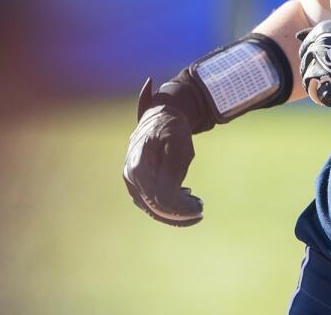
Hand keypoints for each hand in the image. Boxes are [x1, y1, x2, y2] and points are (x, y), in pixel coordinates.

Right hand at [122, 79, 203, 226]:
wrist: (159, 116)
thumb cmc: (172, 130)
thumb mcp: (179, 148)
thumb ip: (173, 174)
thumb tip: (170, 200)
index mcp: (139, 167)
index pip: (159, 200)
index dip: (180, 210)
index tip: (200, 208)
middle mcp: (130, 177)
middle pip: (154, 208)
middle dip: (179, 214)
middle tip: (200, 209)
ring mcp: (131, 180)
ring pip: (152, 207)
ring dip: (175, 210)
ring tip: (194, 202)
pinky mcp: (136, 182)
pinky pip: (150, 201)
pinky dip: (168, 203)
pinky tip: (184, 195)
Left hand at [297, 18, 330, 106]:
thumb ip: (321, 32)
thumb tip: (297, 36)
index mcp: (320, 32)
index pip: (304, 49)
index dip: (310, 60)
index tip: (320, 66)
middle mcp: (318, 47)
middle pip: (305, 66)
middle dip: (313, 75)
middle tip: (326, 81)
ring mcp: (323, 64)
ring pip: (309, 81)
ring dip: (318, 88)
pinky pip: (323, 95)